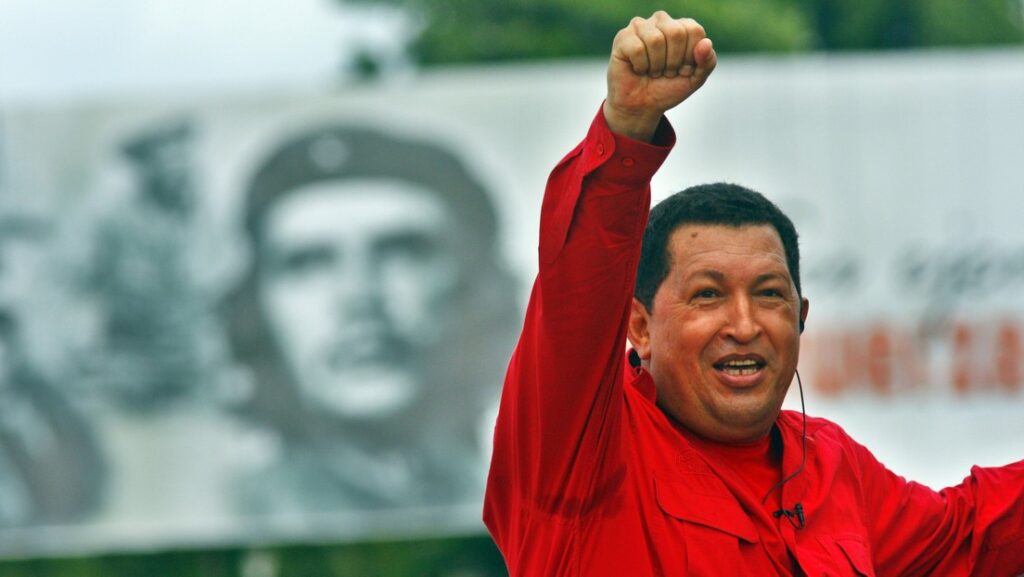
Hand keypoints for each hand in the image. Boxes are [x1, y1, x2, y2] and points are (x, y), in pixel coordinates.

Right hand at [604, 12, 716, 141]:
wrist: (642, 107)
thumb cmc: (668, 89)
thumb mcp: (695, 79)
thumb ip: (707, 62)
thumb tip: (706, 43)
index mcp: (682, 26)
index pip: (694, 31)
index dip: (690, 57)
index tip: (682, 69)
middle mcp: (661, 21)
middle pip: (676, 33)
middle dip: (673, 61)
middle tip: (666, 71)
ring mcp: (641, 27)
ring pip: (655, 40)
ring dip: (656, 65)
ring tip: (652, 71)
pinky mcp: (623, 37)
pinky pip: (637, 48)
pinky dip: (640, 66)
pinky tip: (638, 69)